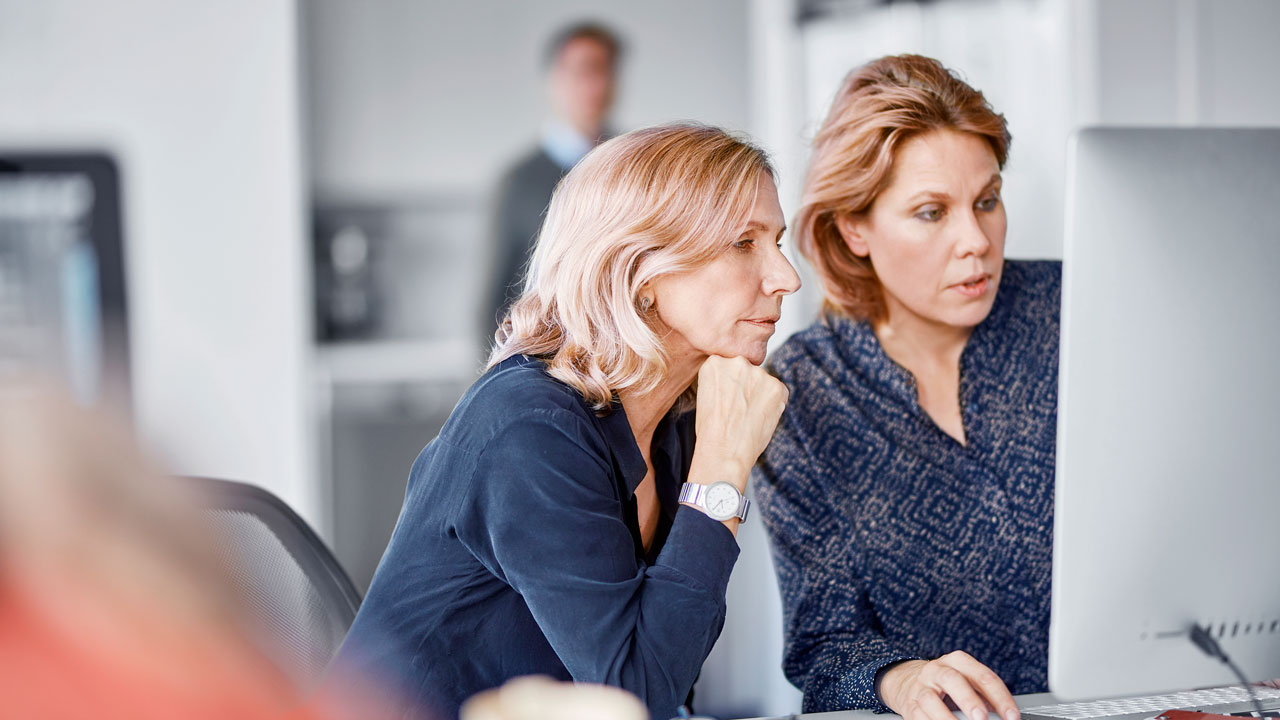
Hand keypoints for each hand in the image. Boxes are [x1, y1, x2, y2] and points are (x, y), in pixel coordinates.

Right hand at [690, 355, 787, 491]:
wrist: (724, 450)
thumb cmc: (711, 430)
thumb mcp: (706, 396)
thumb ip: (724, 381)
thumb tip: (742, 381)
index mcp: (715, 363)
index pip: (728, 367)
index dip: (729, 386)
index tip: (727, 399)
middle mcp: (737, 362)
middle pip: (746, 371)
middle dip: (746, 387)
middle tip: (739, 410)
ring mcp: (759, 373)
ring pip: (763, 382)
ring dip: (760, 395)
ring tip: (748, 417)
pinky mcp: (777, 386)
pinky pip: (779, 391)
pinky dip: (773, 404)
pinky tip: (759, 418)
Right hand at [879, 653, 1019, 719]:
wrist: (907, 681)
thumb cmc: (947, 685)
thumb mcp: (967, 682)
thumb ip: (985, 696)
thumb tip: (1006, 716)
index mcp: (958, 661)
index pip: (983, 676)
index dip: (1000, 698)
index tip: (1012, 717)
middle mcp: (937, 670)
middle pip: (952, 679)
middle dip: (968, 700)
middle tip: (982, 718)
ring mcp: (921, 686)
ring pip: (931, 700)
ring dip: (947, 718)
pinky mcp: (910, 704)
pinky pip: (919, 716)